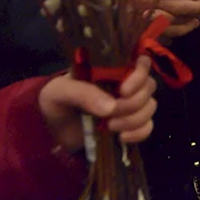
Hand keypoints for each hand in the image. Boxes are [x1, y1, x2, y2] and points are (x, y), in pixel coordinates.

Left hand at [38, 56, 157, 151]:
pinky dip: (138, 133)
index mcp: (111, 68)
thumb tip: (111, 107)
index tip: (123, 90)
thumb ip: (83, 94)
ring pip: (150, 107)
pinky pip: (148, 127)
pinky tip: (121, 138)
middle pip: (149, 86)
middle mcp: (125, 83)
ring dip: (134, 119)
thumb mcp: (60, 92)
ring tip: (111, 127)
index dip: (140, 74)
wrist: (49, 131)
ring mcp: (129, 105)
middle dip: (133, 103)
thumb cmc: (54, 102)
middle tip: (110, 114)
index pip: (141, 62)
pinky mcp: (129, 125)